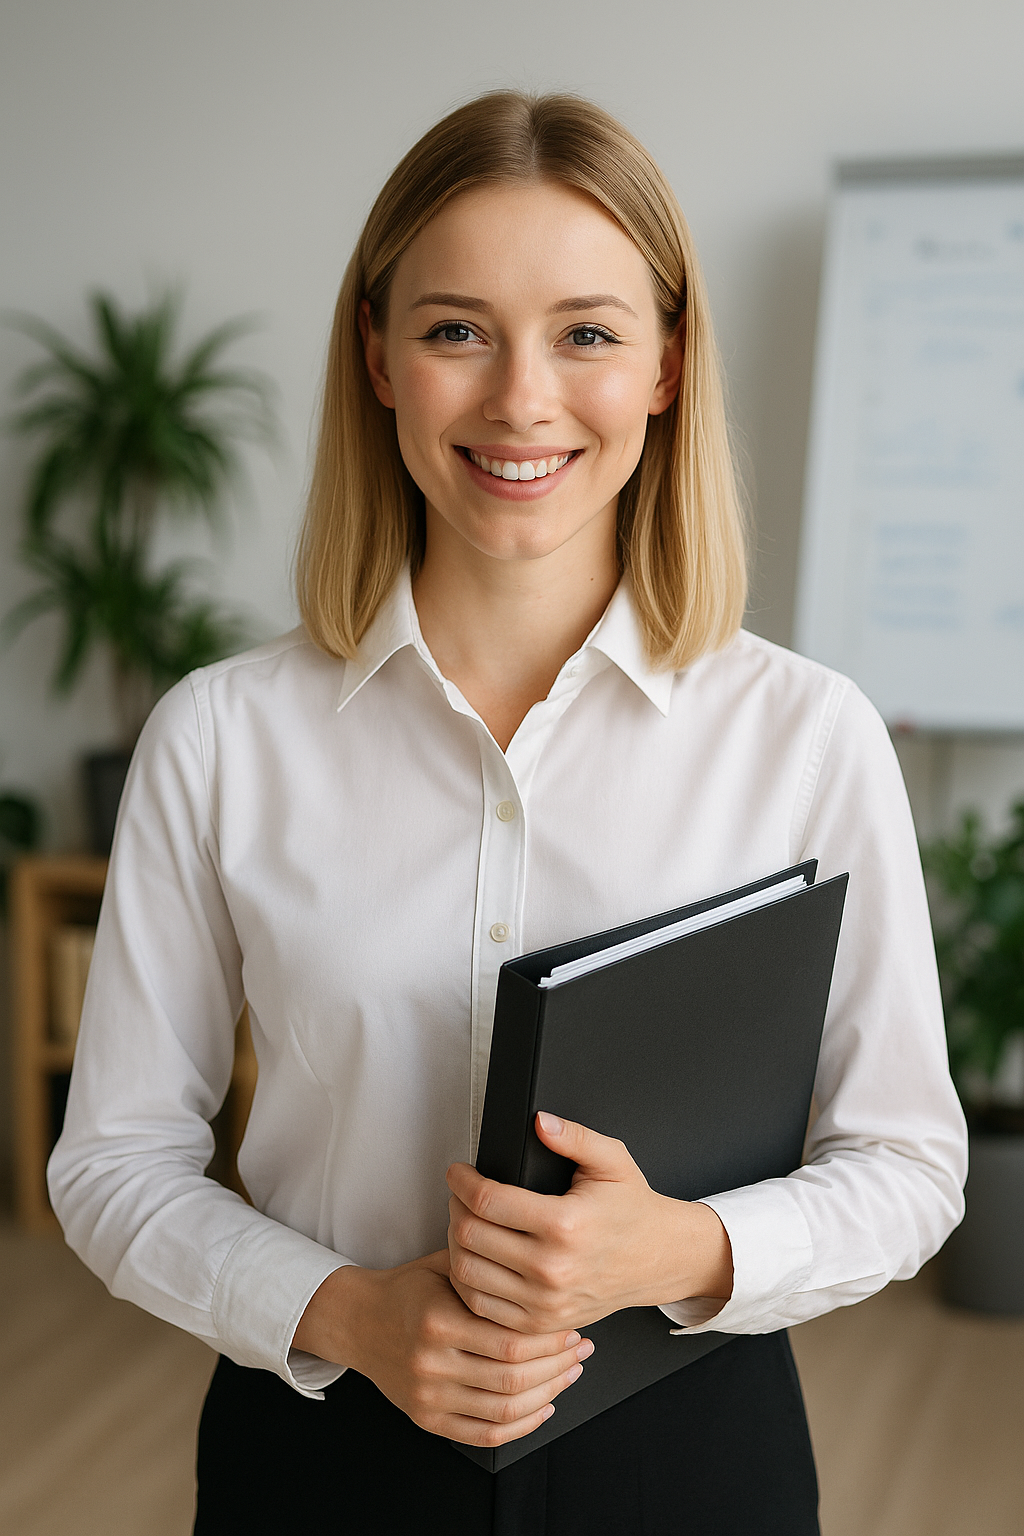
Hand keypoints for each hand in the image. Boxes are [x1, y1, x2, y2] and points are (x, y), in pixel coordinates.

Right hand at [292, 1249, 593, 1447]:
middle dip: (557, 1367)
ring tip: (569, 1374)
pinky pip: (484, 1434)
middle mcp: (431, 1363)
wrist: (358, 1321)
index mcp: (438, 1321)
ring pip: (503, 1410)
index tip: (573, 1327)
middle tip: (582, 1350)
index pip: (509, 1341)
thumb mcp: (445, 1265)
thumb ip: (488, 1268)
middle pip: (512, 1378)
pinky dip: (521, 1426)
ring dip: (547, 1394)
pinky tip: (543, 1407)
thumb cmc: (409, 1289)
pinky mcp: (427, 1419)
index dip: (550, 1340)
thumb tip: (542, 1261)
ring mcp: (428, 1397)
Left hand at [446, 1112, 733, 1334]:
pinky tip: (474, 1257)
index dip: (462, 1181)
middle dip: (455, 1207)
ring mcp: (544, 1302)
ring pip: (468, 1273)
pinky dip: (467, 1280)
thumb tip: (541, 1122)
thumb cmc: (632, 1210)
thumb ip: (574, 1137)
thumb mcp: (612, 1161)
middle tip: (459, 1194)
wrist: (658, 1259)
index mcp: (566, 1224)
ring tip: (465, 1223)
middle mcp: (552, 1268)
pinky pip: (481, 1306)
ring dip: (455, 1243)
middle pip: (471, 1236)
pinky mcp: (540, 1322)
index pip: (488, 1201)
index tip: (458, 1172)